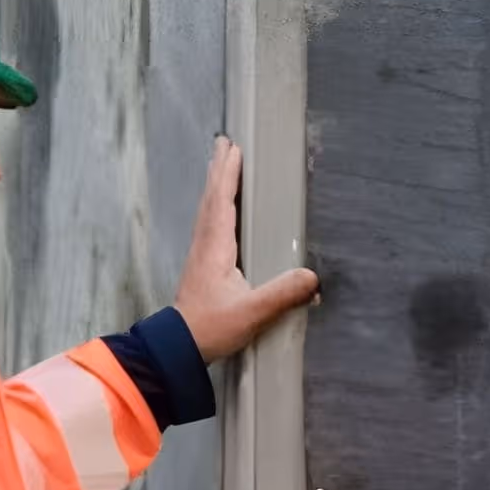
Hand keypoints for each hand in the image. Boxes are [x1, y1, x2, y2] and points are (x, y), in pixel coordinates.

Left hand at [171, 136, 321, 362]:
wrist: (178, 347)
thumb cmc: (210, 328)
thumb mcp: (251, 313)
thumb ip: (282, 294)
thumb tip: (312, 277)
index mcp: (216, 248)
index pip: (223, 202)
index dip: (229, 175)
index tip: (234, 149)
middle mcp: (205, 245)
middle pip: (211, 198)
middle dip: (219, 170)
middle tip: (224, 143)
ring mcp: (201, 255)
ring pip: (207, 210)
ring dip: (214, 185)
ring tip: (220, 165)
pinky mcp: (201, 266)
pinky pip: (207, 224)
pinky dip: (213, 206)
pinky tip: (218, 210)